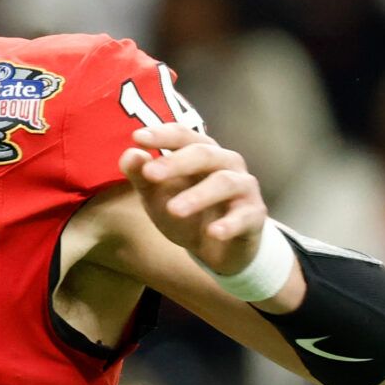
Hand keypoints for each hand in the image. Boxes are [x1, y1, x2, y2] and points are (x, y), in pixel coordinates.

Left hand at [117, 124, 266, 277]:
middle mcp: (226, 163)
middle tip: (150, 174)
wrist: (219, 249)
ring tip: (174, 209)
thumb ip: (142, 176)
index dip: (162, 135)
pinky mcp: (254, 215)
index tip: (138, 138)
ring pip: (224, 182)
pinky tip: (214, 232)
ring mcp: (243, 187)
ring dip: (198, 195)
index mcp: (202, 152)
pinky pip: (245, 216)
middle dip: (176, 162)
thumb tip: (130, 154)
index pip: (183, 136)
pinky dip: (229, 224)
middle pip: (204, 154)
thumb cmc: (189, 213)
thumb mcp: (158, 196)